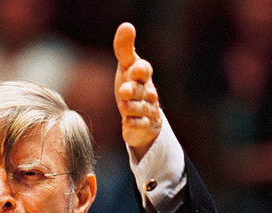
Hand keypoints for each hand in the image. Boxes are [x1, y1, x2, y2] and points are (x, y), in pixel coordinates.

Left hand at [113, 22, 160, 159]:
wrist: (140, 116)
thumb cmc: (132, 87)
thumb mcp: (126, 68)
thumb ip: (124, 49)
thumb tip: (126, 25)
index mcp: (143, 77)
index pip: (144, 70)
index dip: (140, 70)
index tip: (133, 68)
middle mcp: (148, 93)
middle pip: (143, 90)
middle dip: (134, 90)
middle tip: (123, 91)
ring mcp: (148, 110)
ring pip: (142, 108)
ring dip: (133, 107)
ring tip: (123, 106)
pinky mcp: (145, 126)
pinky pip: (141, 125)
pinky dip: (134, 124)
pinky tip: (126, 122)